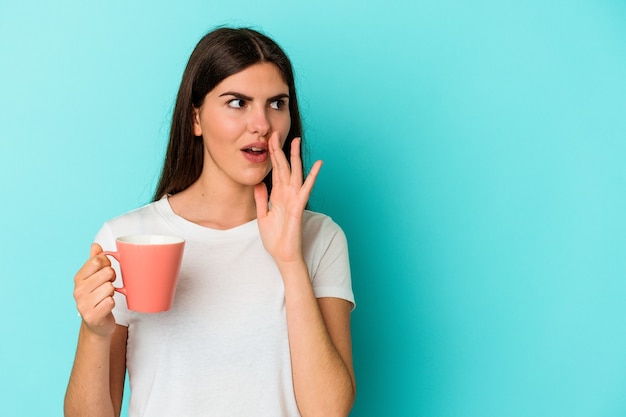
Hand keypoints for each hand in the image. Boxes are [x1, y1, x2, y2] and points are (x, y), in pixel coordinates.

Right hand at [73, 243, 116, 337]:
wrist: (97, 324)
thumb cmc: (97, 297)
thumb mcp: (94, 278)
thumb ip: (94, 261)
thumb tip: (95, 245)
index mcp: (78, 278)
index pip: (96, 261)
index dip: (107, 263)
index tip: (106, 271)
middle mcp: (78, 291)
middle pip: (106, 273)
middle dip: (112, 279)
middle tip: (108, 286)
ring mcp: (83, 304)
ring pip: (110, 287)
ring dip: (112, 292)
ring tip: (106, 297)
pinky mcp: (92, 316)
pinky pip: (111, 301)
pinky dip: (112, 303)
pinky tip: (106, 306)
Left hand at [255, 133, 321, 264]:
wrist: (282, 255)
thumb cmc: (275, 239)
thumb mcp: (263, 216)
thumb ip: (262, 199)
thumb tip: (258, 183)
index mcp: (278, 196)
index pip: (276, 171)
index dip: (272, 156)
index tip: (268, 140)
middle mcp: (287, 194)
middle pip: (285, 167)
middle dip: (281, 150)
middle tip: (277, 133)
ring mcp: (294, 199)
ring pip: (295, 173)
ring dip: (296, 157)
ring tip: (297, 141)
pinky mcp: (299, 207)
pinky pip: (305, 189)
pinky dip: (312, 176)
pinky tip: (318, 165)